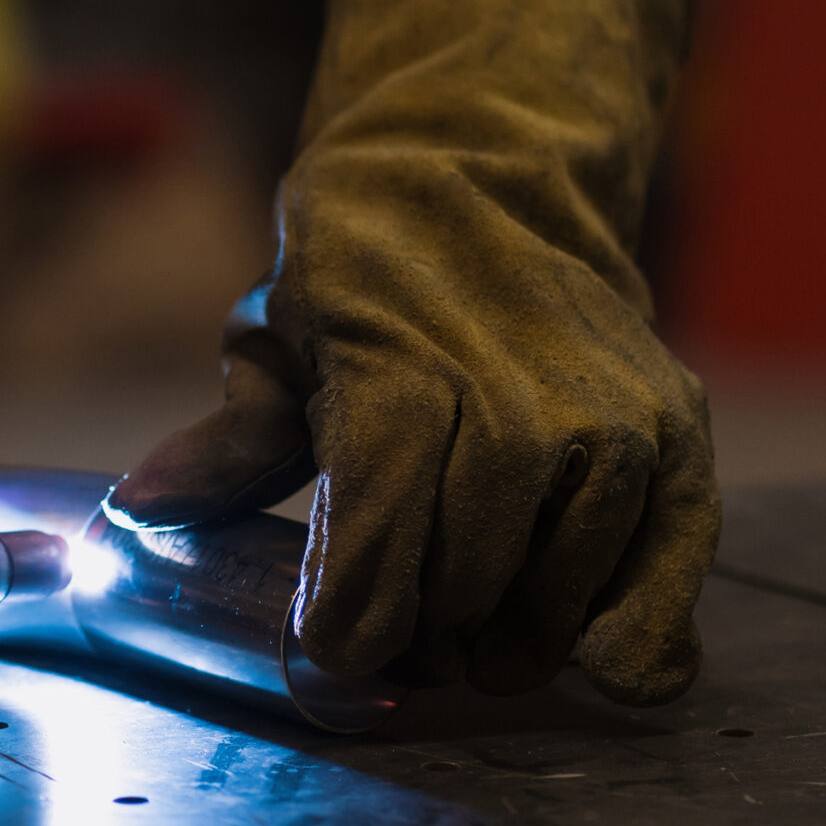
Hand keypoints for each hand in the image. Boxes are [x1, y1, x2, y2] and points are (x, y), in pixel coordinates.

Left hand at [109, 0, 720, 707]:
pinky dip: (626, 642)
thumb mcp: (278, 339)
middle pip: (465, 597)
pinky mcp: (679, 442)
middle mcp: (525, 406)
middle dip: (422, 641)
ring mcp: (614, 427)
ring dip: (510, 643)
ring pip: (558, 605)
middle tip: (399, 634)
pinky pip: (668, 593)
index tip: (331, 652)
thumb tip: (147, 506)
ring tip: (472, 623)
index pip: (381, 560)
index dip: (349, 633)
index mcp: (405, 378)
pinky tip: (583, 645)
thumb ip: (228, 440)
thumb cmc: (366, 273)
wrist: (496, 174)